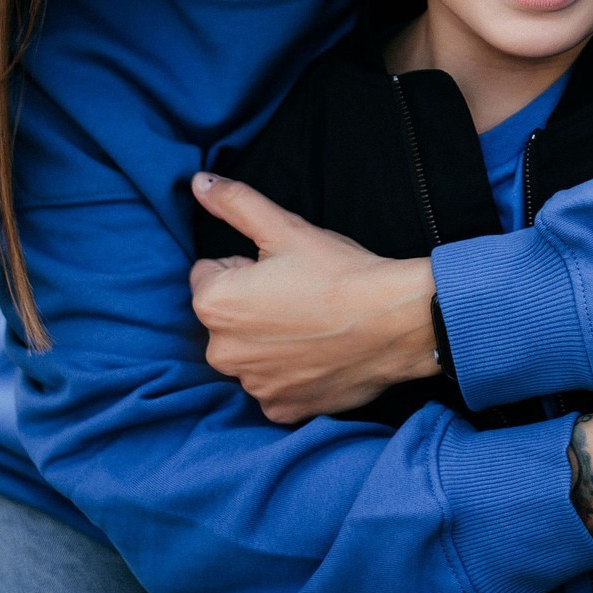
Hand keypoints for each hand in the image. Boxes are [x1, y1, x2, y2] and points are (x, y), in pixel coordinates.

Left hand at [189, 173, 437, 422]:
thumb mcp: (284, 227)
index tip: (281, 269)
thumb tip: (198, 183)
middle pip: (225, 317)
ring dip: (268, 340)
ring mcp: (252, 386)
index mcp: (214, 304)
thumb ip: (235, 203)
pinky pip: (273, 385)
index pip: (210, 274)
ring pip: (249, 351)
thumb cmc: (338, 272)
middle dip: (250, 305)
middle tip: (298, 295)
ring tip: (312, 323)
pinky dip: (289, 372)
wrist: (394, 322)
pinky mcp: (281, 409)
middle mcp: (222, 353)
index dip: (246, 266)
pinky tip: (318, 354)